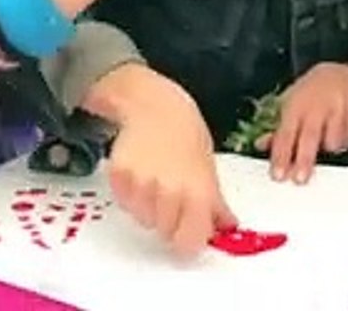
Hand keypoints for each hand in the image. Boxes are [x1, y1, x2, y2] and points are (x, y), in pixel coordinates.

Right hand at [106, 75, 237, 257]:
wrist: (155, 106)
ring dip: (150, 208)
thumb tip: (227, 225)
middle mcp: (169, 191)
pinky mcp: (120, 177)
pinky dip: (132, 195)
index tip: (191, 234)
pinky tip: (142, 172)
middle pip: (165, 233)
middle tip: (174, 196)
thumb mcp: (208, 167)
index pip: (191, 241)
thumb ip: (215, 201)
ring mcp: (142, 185)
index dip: (190, 241)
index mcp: (197, 191)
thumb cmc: (186, 133)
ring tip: (158, 180)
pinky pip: (126, 203)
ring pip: (144, 220)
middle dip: (171, 222)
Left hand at [260, 63, 347, 184]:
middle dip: (304, 160)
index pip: (285, 134)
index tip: (278, 175)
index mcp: (295, 106)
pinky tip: (339, 136)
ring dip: (329, 150)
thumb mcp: (288, 105)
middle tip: (299, 180)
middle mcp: (316, 108)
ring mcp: (338, 110)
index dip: (281, 156)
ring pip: (335, 141)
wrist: (336, 76)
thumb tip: (260, 146)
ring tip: (326, 146)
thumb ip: (277, 129)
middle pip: (310, 138)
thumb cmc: (308, 96)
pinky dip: (344, 143)